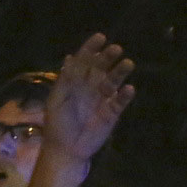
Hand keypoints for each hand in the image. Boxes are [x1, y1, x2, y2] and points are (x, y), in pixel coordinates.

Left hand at [43, 35, 137, 159]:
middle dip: (108, 57)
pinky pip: (120, 102)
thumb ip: (66, 80)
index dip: (91, 49)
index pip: (84, 61)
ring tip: (128, 63)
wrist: (66, 149)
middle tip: (116, 49)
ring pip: (114, 81)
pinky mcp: (112, 113)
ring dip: (120, 72)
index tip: (101, 37)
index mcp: (75, 82)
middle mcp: (90, 87)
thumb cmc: (57, 123)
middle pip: (101, 68)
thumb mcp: (57, 100)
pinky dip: (125, 95)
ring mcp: (103, 99)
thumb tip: (69, 57)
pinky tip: (129, 89)